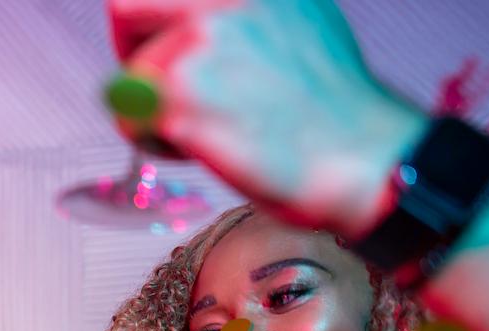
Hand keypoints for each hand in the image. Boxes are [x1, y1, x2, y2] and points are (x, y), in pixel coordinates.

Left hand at [107, 0, 423, 234]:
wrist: (362, 157)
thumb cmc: (331, 104)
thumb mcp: (297, 20)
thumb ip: (240, 14)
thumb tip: (187, 21)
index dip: (147, 18)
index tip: (155, 44)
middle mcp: (222, 4)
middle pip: (125, 12)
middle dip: (132, 52)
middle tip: (156, 91)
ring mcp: (198, 50)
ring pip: (128, 78)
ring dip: (151, 109)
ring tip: (206, 130)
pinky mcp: (181, 101)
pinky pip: (133, 121)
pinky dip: (157, 142)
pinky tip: (205, 149)